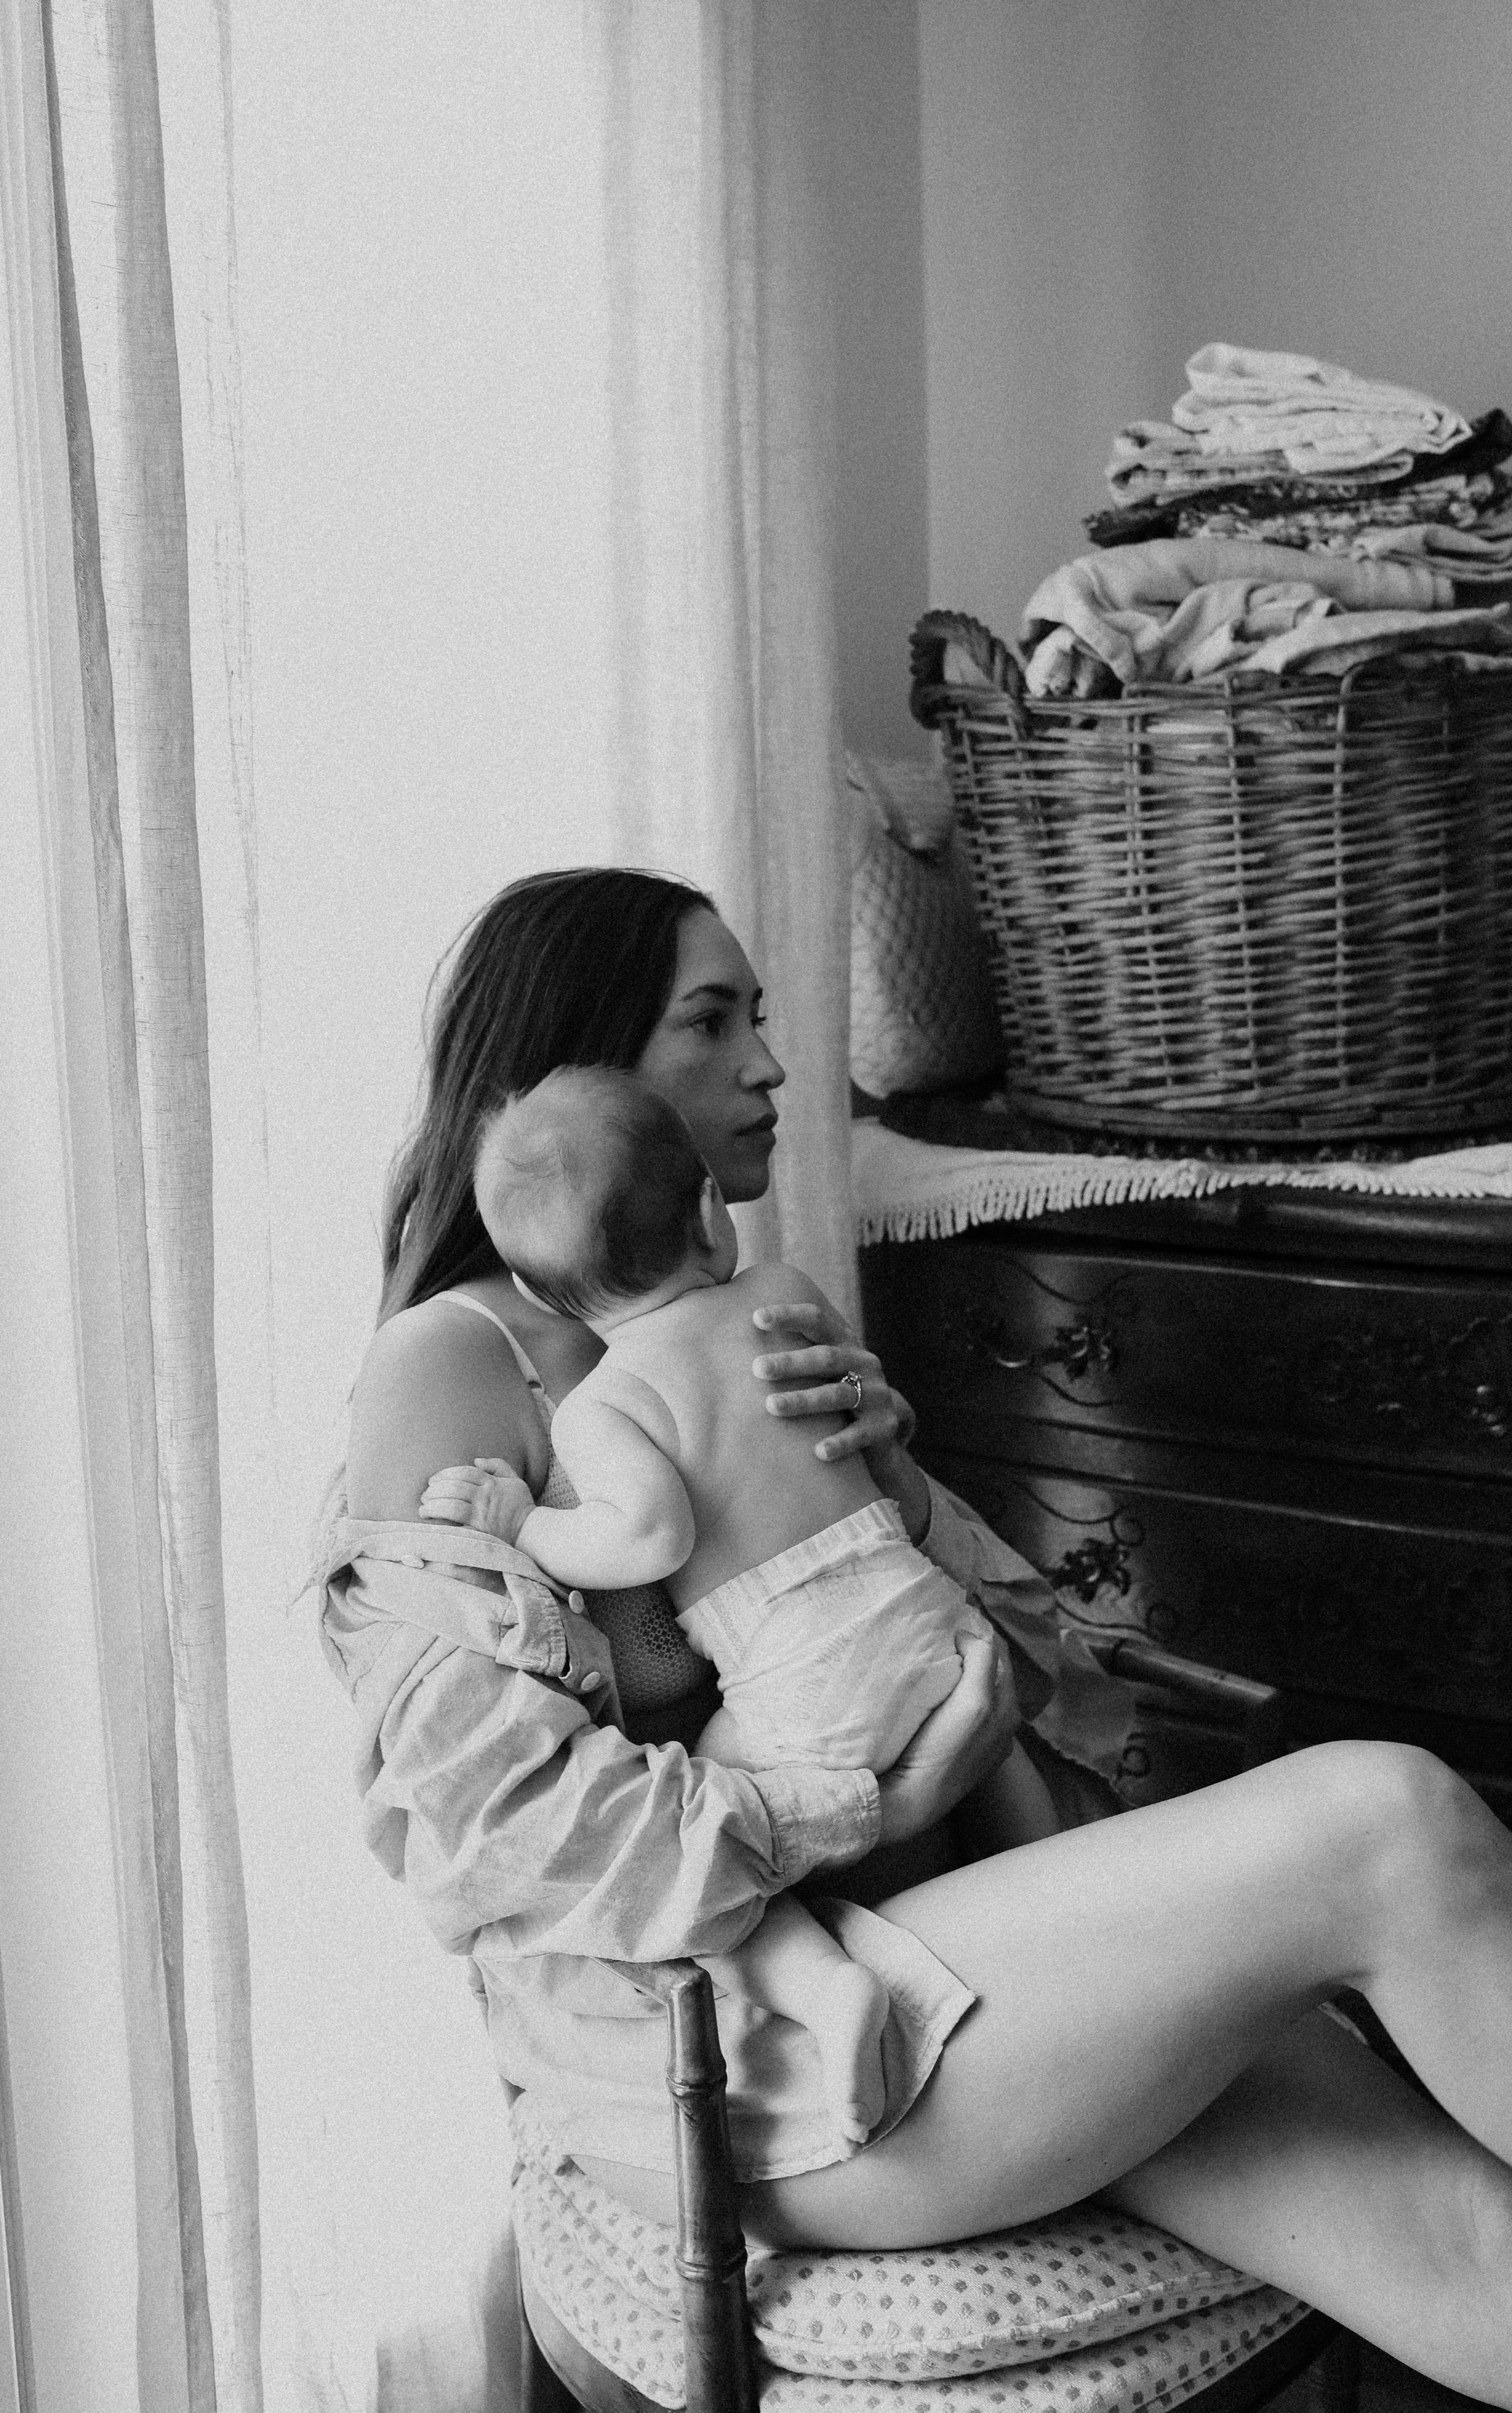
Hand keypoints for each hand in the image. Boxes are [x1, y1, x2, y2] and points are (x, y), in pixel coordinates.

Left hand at [418, 1457, 533, 1544]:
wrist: (532, 1533)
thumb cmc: (521, 1507)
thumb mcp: (515, 1480)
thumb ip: (497, 1465)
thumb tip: (476, 1460)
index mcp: (492, 1483)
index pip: (464, 1472)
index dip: (445, 1474)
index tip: (433, 1480)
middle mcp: (486, 1497)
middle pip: (454, 1487)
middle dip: (435, 1490)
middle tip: (425, 1495)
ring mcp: (482, 1516)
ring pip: (451, 1505)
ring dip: (433, 1506)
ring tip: (423, 1509)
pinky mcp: (479, 1533)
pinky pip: (456, 1526)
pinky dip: (442, 1524)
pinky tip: (432, 1523)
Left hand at [751, 1300, 929, 1538]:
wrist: (881, 1431)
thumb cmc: (833, 1392)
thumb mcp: (821, 1368)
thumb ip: (792, 1350)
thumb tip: (734, 1328)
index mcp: (845, 1343)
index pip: (817, 1320)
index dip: (789, 1316)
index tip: (756, 1317)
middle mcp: (863, 1363)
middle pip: (825, 1358)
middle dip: (790, 1362)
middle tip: (756, 1368)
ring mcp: (876, 1395)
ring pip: (837, 1395)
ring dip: (804, 1400)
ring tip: (771, 1406)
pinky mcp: (883, 1426)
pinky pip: (860, 1435)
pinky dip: (839, 1442)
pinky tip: (817, 1452)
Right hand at [874, 1635, 1019, 1844]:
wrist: (916, 1799)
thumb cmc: (946, 1748)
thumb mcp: (974, 1699)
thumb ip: (981, 1661)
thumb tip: (970, 1635)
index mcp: (1009, 1709)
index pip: (999, 1656)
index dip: (978, 1635)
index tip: (951, 1621)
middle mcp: (1004, 1726)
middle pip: (989, 1674)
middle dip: (971, 1654)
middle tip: (941, 1637)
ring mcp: (983, 1743)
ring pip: (976, 1692)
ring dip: (961, 1674)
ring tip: (935, 1660)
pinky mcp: (962, 1754)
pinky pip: (963, 1713)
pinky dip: (953, 1696)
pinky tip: (934, 1695)